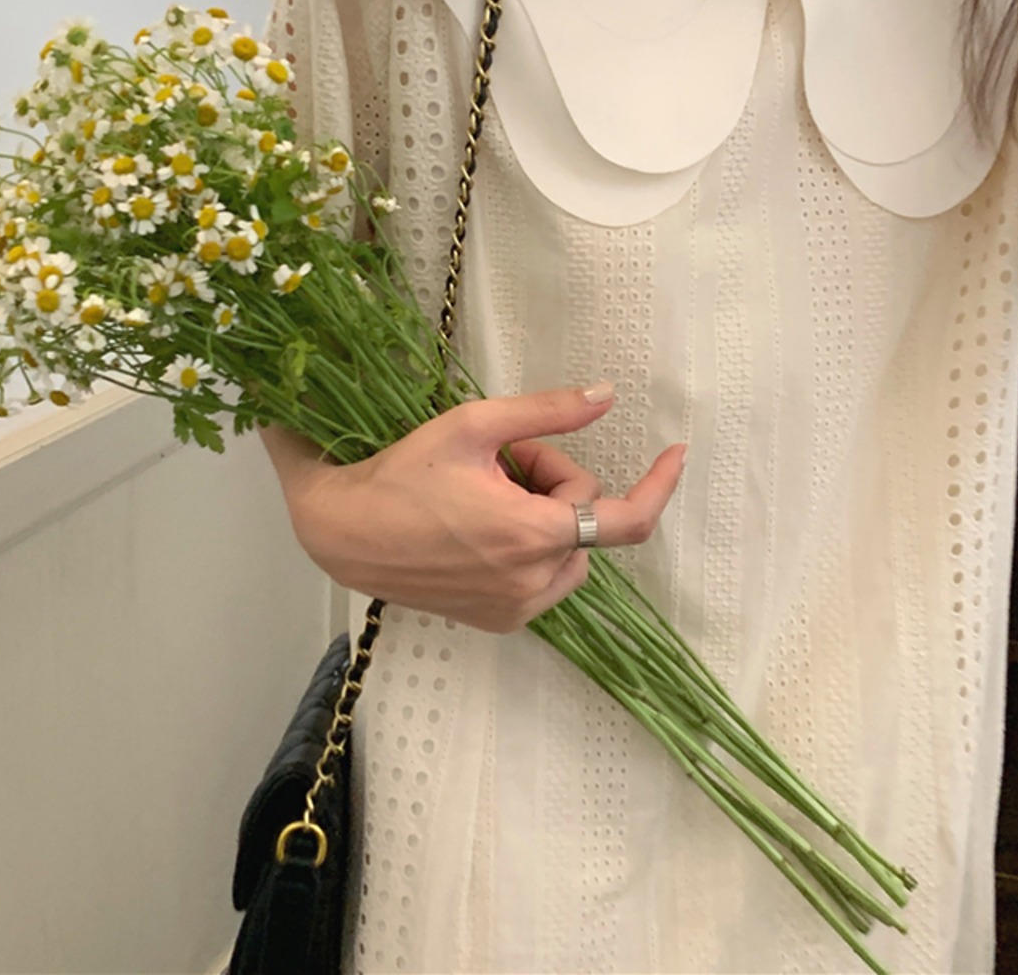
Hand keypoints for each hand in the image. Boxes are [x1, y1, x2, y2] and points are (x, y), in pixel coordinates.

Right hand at [260, 384, 687, 633]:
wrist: (342, 534)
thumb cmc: (402, 474)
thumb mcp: (474, 427)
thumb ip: (548, 412)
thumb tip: (607, 396)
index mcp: (532, 534)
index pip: (626, 520)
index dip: (661, 485)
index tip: (676, 453)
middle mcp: (532, 581)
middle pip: (585, 517)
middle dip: (556, 479)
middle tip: (504, 459)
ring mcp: (516, 609)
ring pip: (570, 550)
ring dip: (547, 514)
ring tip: (491, 492)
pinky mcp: (499, 621)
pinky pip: (545, 578)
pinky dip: (532, 546)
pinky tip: (483, 526)